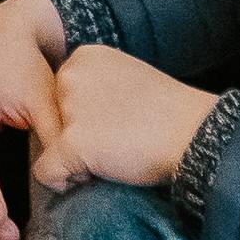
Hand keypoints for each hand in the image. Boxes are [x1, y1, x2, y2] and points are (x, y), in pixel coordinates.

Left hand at [32, 44, 219, 196]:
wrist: (194, 134)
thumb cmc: (169, 112)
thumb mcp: (127, 79)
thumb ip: (98, 88)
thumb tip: (76, 114)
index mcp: (85, 57)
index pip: (60, 94)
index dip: (80, 117)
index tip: (110, 127)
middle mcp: (71, 75)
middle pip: (49, 117)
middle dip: (72, 137)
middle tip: (108, 147)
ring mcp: (70, 109)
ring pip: (47, 144)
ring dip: (70, 159)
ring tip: (106, 161)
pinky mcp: (72, 143)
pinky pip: (45, 172)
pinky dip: (60, 182)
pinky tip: (88, 180)